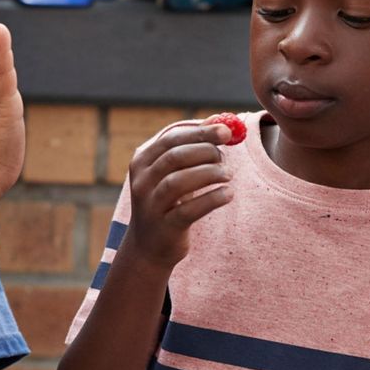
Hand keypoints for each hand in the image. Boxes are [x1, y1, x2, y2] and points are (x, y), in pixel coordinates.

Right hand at [125, 124, 233, 267]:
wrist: (149, 246)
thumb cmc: (167, 202)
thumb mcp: (172, 173)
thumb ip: (191, 149)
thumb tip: (221, 123)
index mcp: (142, 161)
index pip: (171, 139)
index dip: (201, 133)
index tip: (227, 131)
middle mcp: (141, 181)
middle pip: (174, 157)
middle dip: (206, 152)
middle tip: (226, 157)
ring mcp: (150, 205)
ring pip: (179, 181)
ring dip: (209, 174)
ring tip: (228, 175)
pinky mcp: (164, 227)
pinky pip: (189, 210)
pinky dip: (212, 199)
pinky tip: (227, 194)